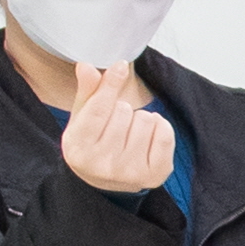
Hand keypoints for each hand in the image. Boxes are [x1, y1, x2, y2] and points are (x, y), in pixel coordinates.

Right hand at [56, 62, 172, 195]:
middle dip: (122, 109)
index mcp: (79, 149)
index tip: (121, 66)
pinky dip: (160, 127)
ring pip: (146, 120)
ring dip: (140, 119)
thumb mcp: (82, 116)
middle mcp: (103, 165)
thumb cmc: (92, 141)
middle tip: (115, 124)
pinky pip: (165, 134)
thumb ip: (86, 91)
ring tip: (130, 132)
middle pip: (125, 111)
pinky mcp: (155, 175)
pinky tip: (147, 136)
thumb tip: (86, 66)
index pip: (99, 109)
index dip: (111, 84)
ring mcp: (130, 173)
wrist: (104, 179)